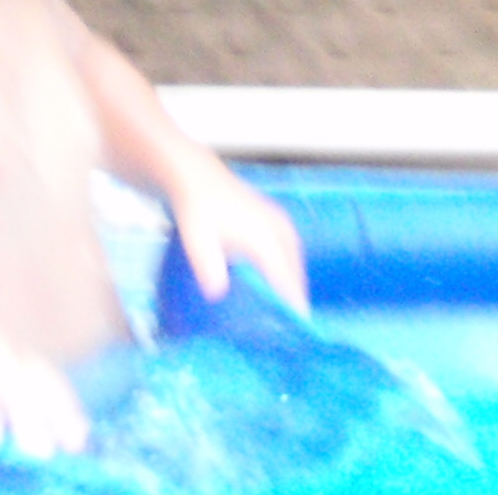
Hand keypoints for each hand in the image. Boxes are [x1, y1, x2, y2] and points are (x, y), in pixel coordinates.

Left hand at [167, 157, 307, 315]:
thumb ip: (208, 267)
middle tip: (297, 311)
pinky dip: (290, 257)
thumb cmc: (198, 210)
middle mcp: (274, 226)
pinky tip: (283, 265)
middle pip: (293, 263)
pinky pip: (289, 240)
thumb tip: (218, 293)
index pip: (283, 273)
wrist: (197, 178)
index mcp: (262, 235)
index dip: (292, 296)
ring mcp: (275, 217)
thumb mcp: (198, 241)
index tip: (300, 318)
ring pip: (293, 250)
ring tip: (293, 292)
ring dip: (295, 272)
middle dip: (297, 287)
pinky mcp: (271, 213)